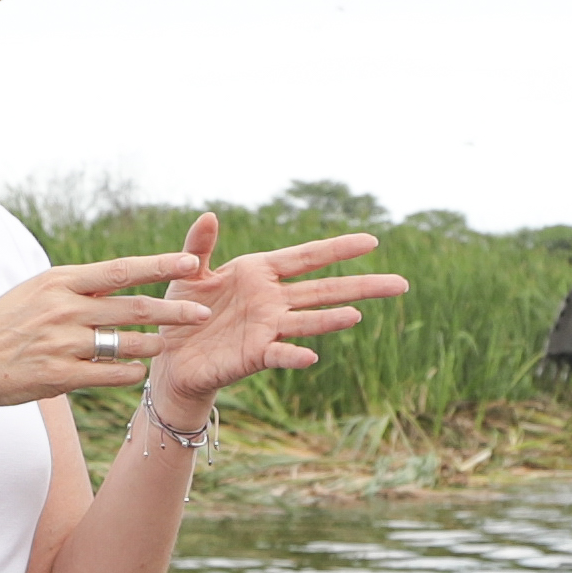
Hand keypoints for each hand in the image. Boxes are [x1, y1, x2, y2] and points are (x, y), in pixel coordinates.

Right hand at [0, 249, 207, 421]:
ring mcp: (62, 343)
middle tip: (201, 312)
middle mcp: (63, 309)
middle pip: (132, 307)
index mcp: (59, 282)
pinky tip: (136, 373)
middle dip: (172, 310)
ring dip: (153, 344)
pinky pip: (108, 375)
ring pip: (125, 343)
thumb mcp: (34, 292)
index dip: (158, 266)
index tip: (190, 262)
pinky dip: (128, 374)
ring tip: (170, 344)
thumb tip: (115, 281)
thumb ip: (74, 288)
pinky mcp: (58, 376)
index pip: (120, 270)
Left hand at [134, 214, 410, 416]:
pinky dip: (293, 355)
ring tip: (358, 314)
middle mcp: (272, 301)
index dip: (339, 248)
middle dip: (362, 285)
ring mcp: (267, 329)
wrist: (170, 358)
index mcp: (260, 274)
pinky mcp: (253, 354)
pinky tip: (311, 356)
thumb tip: (210, 214)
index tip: (373, 240)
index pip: (307, 257)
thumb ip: (199, 246)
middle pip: (324, 289)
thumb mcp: (186, 274)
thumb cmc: (181, 313)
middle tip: (402, 283)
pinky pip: (278, 354)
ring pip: (308, 320)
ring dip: (332, 319)